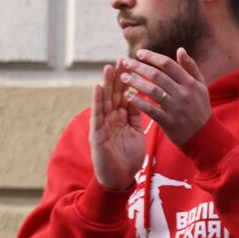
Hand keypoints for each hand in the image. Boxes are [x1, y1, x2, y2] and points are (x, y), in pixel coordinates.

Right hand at [90, 62, 145, 190]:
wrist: (119, 179)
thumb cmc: (128, 157)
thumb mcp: (136, 132)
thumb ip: (136, 116)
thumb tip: (141, 98)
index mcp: (122, 117)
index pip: (126, 94)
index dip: (130, 80)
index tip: (134, 63)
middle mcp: (111, 118)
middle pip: (115, 93)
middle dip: (119, 77)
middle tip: (122, 58)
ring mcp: (103, 124)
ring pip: (105, 100)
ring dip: (106, 84)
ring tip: (109, 67)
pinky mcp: (96, 133)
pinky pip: (97, 115)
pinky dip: (97, 101)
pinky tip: (97, 87)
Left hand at [118, 47, 210, 147]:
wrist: (204, 135)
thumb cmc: (200, 108)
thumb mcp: (200, 86)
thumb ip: (191, 68)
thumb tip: (180, 49)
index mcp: (190, 83)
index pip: (168, 64)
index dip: (152, 57)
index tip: (139, 53)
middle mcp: (183, 93)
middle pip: (157, 75)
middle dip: (139, 67)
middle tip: (126, 62)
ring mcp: (176, 107)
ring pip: (152, 90)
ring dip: (136, 82)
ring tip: (124, 77)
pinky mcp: (169, 121)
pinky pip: (150, 109)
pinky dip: (138, 102)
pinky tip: (128, 96)